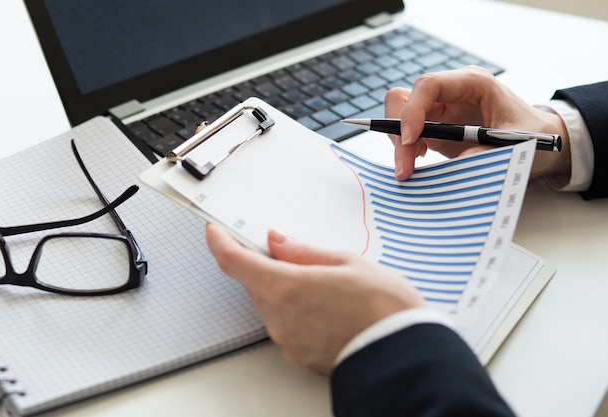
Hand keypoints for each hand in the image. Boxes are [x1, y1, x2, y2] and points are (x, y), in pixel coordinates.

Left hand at [205, 224, 425, 374]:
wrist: (403, 353)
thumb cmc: (383, 307)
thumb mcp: (346, 262)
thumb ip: (304, 251)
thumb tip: (278, 241)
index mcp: (286, 287)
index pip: (235, 262)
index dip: (220, 243)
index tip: (216, 231)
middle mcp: (279, 317)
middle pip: (255, 283)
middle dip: (266, 266)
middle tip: (291, 253)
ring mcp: (288, 340)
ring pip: (272, 304)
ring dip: (284, 289)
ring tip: (323, 284)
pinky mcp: (300, 355)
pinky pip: (287, 325)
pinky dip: (296, 311)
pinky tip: (326, 306)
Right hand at [385, 65, 570, 180]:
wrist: (540, 142)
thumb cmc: (533, 135)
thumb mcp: (517, 145)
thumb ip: (487, 152)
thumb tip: (460, 161)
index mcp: (473, 83)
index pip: (429, 85)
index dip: (413, 111)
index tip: (410, 141)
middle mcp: (451, 91)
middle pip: (404, 99)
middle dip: (398, 132)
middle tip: (404, 166)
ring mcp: (441, 108)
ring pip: (399, 114)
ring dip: (398, 141)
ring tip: (410, 166)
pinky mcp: (436, 125)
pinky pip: (406, 131)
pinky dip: (404, 148)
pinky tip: (417, 161)